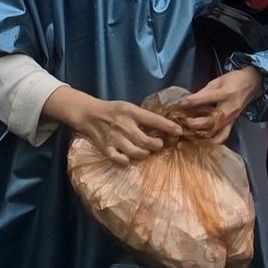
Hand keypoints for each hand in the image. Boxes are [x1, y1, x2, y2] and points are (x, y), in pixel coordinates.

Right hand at [45, 89, 182, 164]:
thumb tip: (163, 125)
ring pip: (136, 152)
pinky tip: (129, 158)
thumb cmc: (112, 110)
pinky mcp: (106, 148)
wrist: (89, 114)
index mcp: (131, 112)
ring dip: (145, 153)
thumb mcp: (128, 107)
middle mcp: (124, 125)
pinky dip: (126, 161)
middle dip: (157, 144)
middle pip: (146, 141)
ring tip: (146, 150)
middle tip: (159, 144)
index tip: (179, 131)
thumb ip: (142, 116)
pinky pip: (119, 160)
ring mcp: (114, 138)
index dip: (168, 126)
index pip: (153, 120)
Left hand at [175, 67, 264, 138]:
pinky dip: (212, 141)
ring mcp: (231, 118)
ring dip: (199, 133)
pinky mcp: (232, 123)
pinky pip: (223, 136)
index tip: (180, 105)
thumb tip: (188, 101)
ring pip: (214, 131)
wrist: (252, 84)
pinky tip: (201, 142)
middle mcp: (229, 109)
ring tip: (188, 131)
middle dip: (193, 122)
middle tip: (181, 121)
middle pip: (209, 121)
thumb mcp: (217, 81)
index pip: (206, 99)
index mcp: (225, 94)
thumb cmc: (233, 80)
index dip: (192, 102)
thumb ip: (203, 92)